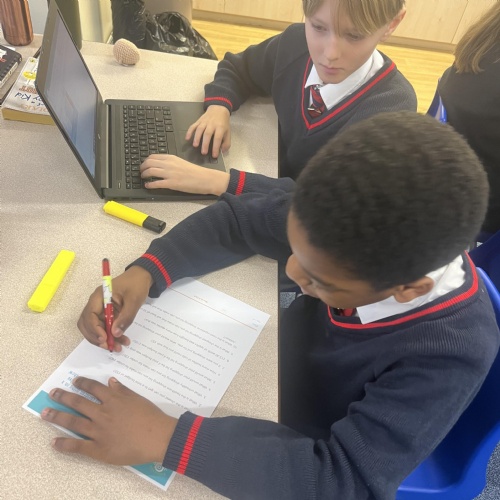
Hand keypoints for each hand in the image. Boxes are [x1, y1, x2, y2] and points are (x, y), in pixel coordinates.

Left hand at [41, 376, 176, 464]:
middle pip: (78, 403)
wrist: (158, 437)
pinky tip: (54, 442)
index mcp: (113, 399)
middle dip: (63, 397)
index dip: (82, 384)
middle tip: (52, 393)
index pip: (93, 388)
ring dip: (58, 416)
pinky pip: (78, 446)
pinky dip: (64, 444)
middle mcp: (102, 413)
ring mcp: (98, 431)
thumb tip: (110, 381)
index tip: (74, 381)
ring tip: (45, 413)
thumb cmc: (151, 416)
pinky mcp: (99, 449)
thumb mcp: (137, 398)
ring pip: (73, 422)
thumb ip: (122, 390)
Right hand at [77, 266, 152, 351]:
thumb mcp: (134, 300)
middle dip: (96, 337)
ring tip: (118, 347)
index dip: (94, 329)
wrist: (142, 277)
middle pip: (87, 324)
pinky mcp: (107, 314)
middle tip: (109, 346)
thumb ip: (125, 317)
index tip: (105, 339)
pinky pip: (105, 327)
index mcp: (99, 296)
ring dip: (104, 339)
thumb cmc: (136, 284)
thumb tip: (115, 333)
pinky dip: (110, 335)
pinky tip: (121, 341)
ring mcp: (101, 309)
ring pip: (95, 328)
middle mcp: (96, 303)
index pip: (89, 315)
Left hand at [141, 154, 229, 195]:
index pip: (153, 156)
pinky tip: (148, 186)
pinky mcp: (172, 183)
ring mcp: (170, 174)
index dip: (145, 161)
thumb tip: (161, 166)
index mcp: (171, 158)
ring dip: (144, 175)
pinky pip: (156, 183)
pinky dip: (149, 185)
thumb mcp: (182, 163)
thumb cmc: (196, 173)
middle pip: (149, 162)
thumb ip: (171, 163)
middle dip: (142, 167)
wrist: (205, 178)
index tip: (144, 165)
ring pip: (150, 171)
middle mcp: (169, 164)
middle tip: (141, 171)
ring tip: (143, 178)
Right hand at [185, 105, 230, 156]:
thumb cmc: (223, 123)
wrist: (219, 109)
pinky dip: (189, 131)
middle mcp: (212, 124)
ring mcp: (204, 122)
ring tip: (195, 145)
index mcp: (220, 127)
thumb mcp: (228, 132)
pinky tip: (187, 138)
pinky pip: (193, 126)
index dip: (216, 147)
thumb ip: (226, 142)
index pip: (218, 138)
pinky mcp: (199, 120)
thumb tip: (223, 151)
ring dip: (197, 138)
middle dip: (205, 144)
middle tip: (203, 152)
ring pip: (200, 129)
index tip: (214, 155)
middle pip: (207, 134)